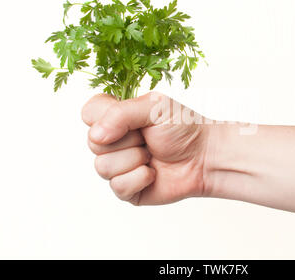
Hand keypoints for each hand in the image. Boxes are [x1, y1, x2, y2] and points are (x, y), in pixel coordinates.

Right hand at [81, 92, 210, 204]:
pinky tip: (153, 173)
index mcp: (117, 117)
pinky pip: (117, 186)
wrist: (205, 156)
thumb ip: (120, 114)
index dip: (104, 117)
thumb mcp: (154, 106)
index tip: (129, 120)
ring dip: (134, 159)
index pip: (89, 113)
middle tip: (148, 138)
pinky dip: (140, 178)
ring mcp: (119, 166)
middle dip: (127, 140)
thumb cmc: (183, 128)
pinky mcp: (127, 189)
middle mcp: (114, 141)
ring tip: (152, 155)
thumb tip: (96, 136)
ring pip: (103, 167)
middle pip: (93, 143)